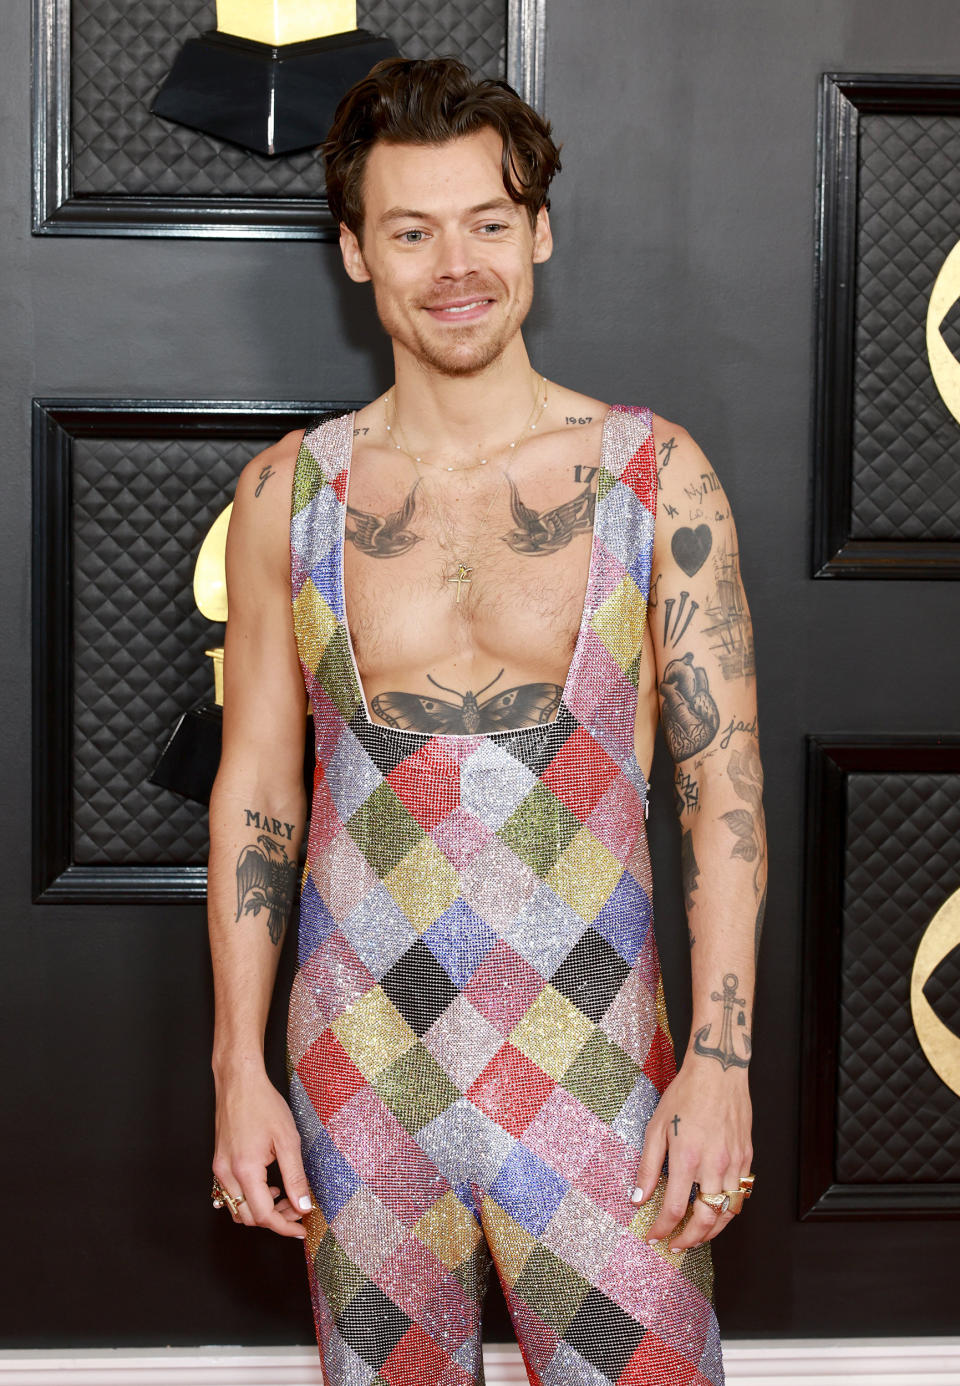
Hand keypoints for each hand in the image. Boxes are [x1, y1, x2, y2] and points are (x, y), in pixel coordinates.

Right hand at [212, 1061, 314, 1238]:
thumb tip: (303, 1206)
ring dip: (261, 1211)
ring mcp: (219, 1169)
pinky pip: (231, 1194)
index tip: (301, 1229)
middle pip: (249, 1217)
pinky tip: (267, 1187)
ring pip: (238, 1209)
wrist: (239, 1082)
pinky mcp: (218, 1163)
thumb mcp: (288, 1140)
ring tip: (285, 1197)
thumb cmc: (263, 1104)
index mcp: (245, 1169)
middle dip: (275, 1219)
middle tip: (298, 1209)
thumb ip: (295, 1177)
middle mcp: (227, 1173)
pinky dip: (249, 1199)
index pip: (264, 1215)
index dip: (285, 1226)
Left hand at [630, 1055, 751, 1252]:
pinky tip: (716, 1211)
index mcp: (687, 1158)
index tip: (654, 1237)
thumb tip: (638, 1197)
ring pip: (727, 1213)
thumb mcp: (656, 1127)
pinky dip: (729, 1210)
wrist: (718, 1071)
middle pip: (705, 1220)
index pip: (674, 1209)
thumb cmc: (685, 1094)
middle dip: (689, 1240)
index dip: (662, 1230)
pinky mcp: (747, 1157)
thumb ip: (648, 1166)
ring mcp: (734, 1163)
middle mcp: (714, 1165)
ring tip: (697, 1236)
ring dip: (712, 1231)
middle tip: (677, 1246)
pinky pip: (741, 1194)